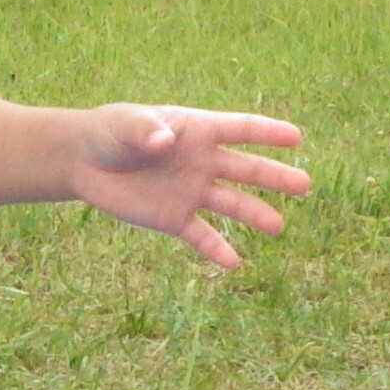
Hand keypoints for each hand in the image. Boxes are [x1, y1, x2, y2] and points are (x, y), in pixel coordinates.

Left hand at [68, 103, 311, 269]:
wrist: (85, 162)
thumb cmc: (110, 132)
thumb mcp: (123, 126)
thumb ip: (144, 131)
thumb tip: (165, 142)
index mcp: (197, 130)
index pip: (239, 129)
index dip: (267, 132)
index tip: (296, 138)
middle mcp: (203, 161)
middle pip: (246, 169)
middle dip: (274, 176)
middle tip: (304, 184)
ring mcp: (192, 191)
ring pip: (231, 203)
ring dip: (254, 214)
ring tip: (277, 227)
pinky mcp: (175, 218)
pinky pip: (202, 235)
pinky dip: (217, 249)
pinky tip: (234, 263)